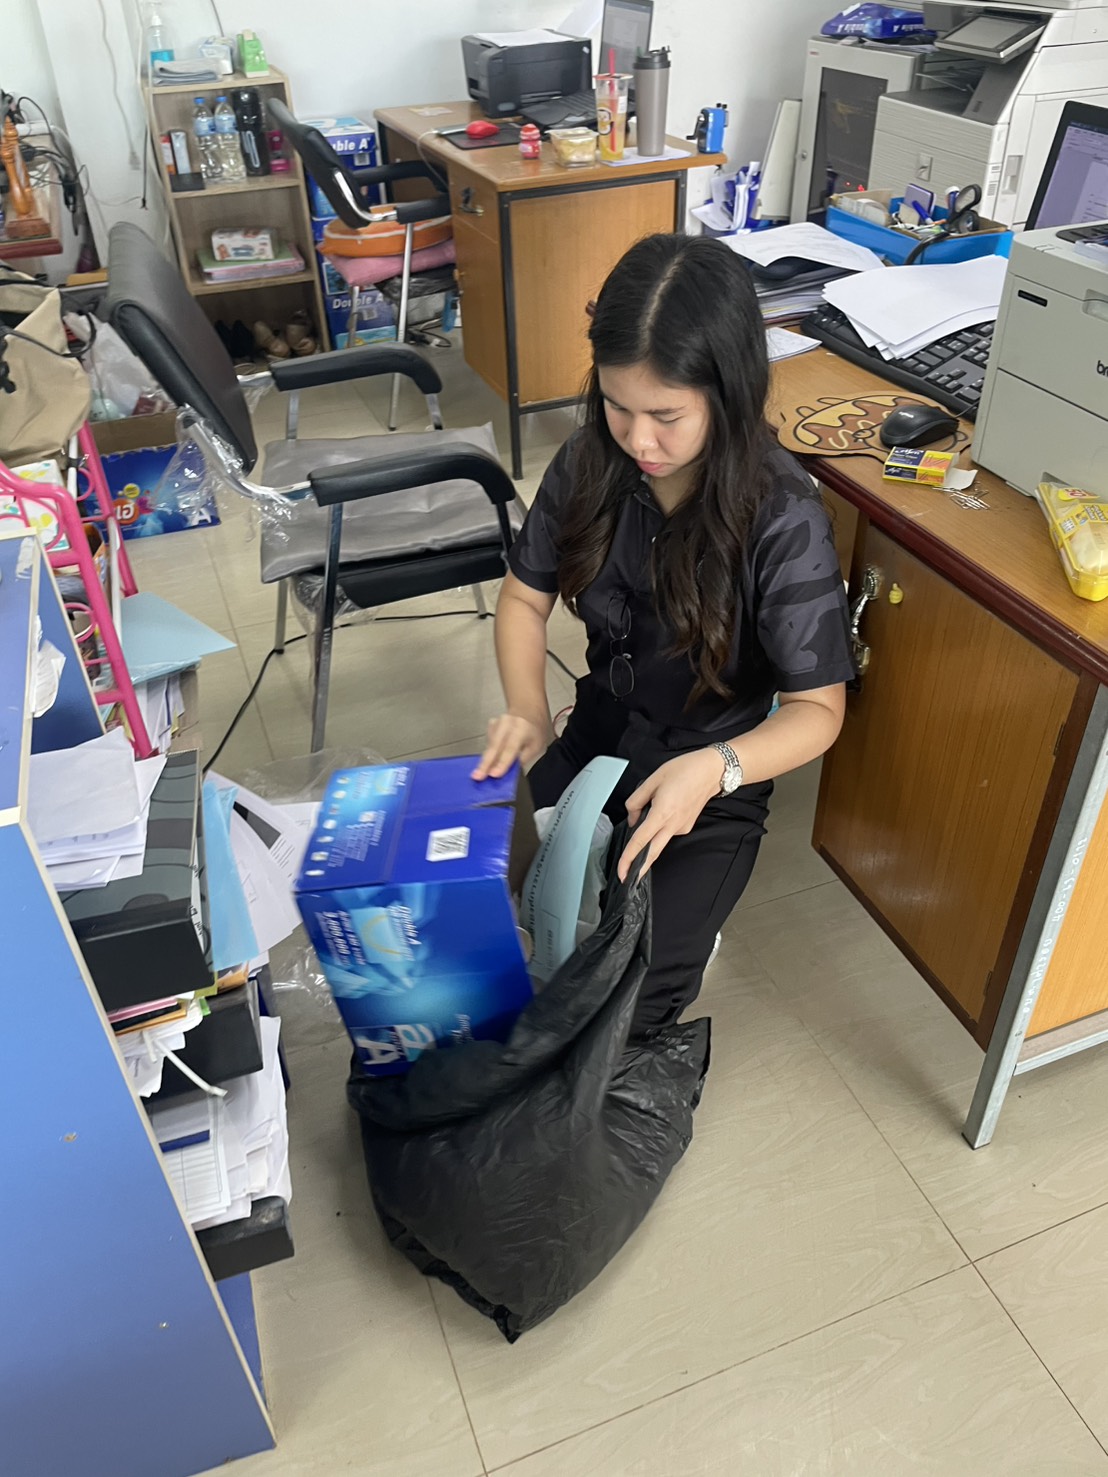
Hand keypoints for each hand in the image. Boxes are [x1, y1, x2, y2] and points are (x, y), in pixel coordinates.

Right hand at [471, 711, 548, 780]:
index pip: (510, 748)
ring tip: (480, 773)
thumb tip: (507, 772)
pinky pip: (488, 742)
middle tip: (478, 776)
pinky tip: (490, 758)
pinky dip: (488, 752)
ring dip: (485, 760)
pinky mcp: (490, 724)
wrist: (528, 711)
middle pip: (495, 746)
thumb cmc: (533, 731)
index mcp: (522, 728)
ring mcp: (498, 722)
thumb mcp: (535, 747)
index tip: (494, 774)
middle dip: (486, 764)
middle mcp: (508, 723)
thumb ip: (521, 759)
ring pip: (489, 745)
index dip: (502, 762)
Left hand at [618, 748, 721, 880]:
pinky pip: (667, 831)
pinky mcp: (687, 826)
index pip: (640, 841)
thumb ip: (636, 801)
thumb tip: (633, 819)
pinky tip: (663, 809)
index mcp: (662, 813)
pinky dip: (659, 827)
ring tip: (652, 810)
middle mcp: (673, 825)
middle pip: (652, 853)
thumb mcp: (653, 779)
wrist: (712, 771)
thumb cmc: (685, 770)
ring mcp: (682, 827)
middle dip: (639, 868)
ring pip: (659, 841)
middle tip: (626, 878)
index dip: (629, 858)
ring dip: (648, 840)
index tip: (622, 871)